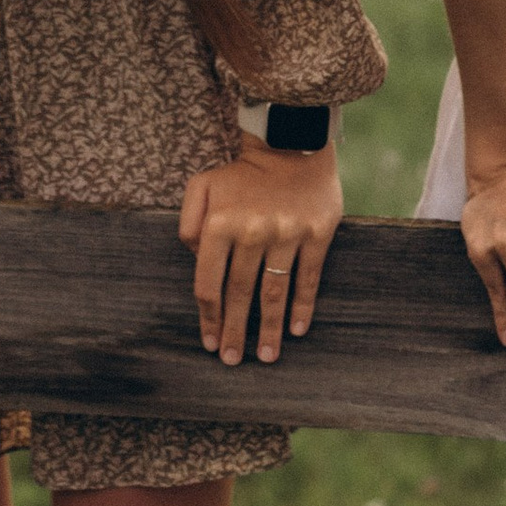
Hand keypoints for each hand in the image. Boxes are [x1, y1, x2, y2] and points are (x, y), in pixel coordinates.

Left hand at [179, 140, 343, 365]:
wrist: (291, 144)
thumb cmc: (242, 173)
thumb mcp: (201, 186)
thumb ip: (188, 223)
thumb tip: (195, 260)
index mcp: (220, 224)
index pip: (209, 282)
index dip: (208, 316)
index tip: (209, 341)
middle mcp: (252, 231)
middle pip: (240, 293)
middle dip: (235, 332)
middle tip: (232, 361)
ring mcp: (287, 233)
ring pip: (275, 291)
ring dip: (270, 329)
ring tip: (266, 357)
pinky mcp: (317, 232)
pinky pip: (309, 277)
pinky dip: (303, 306)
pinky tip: (298, 330)